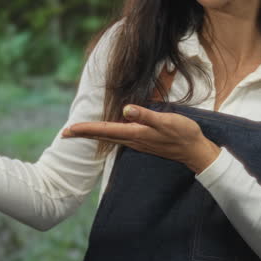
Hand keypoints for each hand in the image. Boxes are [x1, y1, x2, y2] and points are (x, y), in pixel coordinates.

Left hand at [63, 105, 220, 172]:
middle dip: (84, 134)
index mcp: (135, 134)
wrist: (195, 150)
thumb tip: (126, 110)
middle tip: (65, 133)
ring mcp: (138, 142)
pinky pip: (119, 138)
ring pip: (110, 138)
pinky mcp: (144, 141)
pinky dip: (107, 135)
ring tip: (80, 132)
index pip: (105, 130)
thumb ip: (146, 116)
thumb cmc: (183, 134)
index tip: (68, 130)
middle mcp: (133, 140)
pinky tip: (107, 132)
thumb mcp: (167, 121)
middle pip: (103, 136)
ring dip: (94, 134)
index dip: (86, 129)